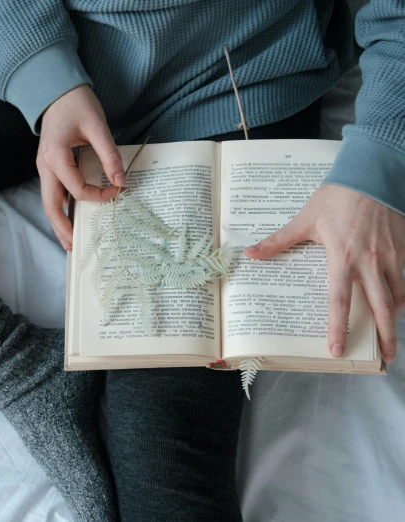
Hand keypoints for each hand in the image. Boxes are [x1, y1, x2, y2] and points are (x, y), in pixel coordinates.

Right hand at [38, 84, 123, 249]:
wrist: (56, 91)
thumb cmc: (76, 103)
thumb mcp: (97, 126)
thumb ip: (109, 155)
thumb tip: (121, 181)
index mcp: (55, 156)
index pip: (77, 189)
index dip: (98, 195)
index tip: (117, 191)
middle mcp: (45, 166)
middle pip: (50, 205)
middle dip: (62, 228)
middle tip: (74, 247)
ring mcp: (44, 167)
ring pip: (48, 202)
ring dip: (58, 222)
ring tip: (69, 241)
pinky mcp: (49, 166)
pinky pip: (52, 193)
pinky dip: (60, 208)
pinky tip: (69, 218)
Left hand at [244, 184, 404, 362]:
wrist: (372, 174)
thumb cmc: (336, 197)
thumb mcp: (304, 219)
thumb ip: (278, 241)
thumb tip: (249, 253)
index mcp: (342, 258)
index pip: (340, 301)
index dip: (339, 327)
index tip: (337, 349)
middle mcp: (370, 263)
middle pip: (381, 307)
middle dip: (386, 336)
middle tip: (385, 359)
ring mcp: (392, 257)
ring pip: (399, 296)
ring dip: (396, 319)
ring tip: (392, 340)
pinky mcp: (404, 248)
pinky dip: (404, 295)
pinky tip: (399, 306)